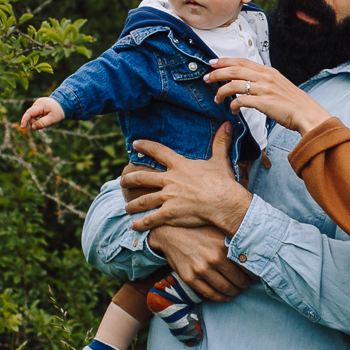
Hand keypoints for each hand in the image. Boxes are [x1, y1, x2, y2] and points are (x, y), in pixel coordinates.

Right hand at [20, 96, 63, 130]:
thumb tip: (32, 127)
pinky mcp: (38, 105)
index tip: (22, 127)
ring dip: (37, 120)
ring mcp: (37, 104)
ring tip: (46, 119)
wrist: (64, 103)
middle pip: (30, 116)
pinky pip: (35, 114)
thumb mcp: (52, 119)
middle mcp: (37, 103)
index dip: (25, 120)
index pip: (29, 113)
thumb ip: (42, 123)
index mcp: (41, 105)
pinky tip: (45, 117)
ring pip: (32, 115)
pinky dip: (39, 117)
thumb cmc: (58, 112)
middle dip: (35, 122)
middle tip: (45, 124)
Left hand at [125, 123, 253, 233]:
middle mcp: (170, 180)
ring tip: (126, 207)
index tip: (134, 144)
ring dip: (133, 204)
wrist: (224, 203)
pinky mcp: (169, 213)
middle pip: (143, 178)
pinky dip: (140, 223)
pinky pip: (150, 218)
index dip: (145, 146)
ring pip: (143, 200)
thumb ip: (221, 143)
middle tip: (122, 181)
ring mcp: (168, 197)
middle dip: (129, 179)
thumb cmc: (223, 182)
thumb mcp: (221, 160)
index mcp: (180, 165)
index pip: (158, 152)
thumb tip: (228, 124)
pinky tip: (133, 225)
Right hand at [148, 224, 255, 301]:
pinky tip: (225, 296)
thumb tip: (254, 253)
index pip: (247, 266)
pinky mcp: (189, 278)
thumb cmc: (198, 230)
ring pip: (225, 289)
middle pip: (239, 280)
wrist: (169, 232)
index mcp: (224, 245)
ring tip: (237, 290)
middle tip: (247, 284)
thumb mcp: (218, 230)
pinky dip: (220, 298)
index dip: (254, 273)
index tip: (256, 275)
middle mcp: (213, 258)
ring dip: (234, 292)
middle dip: (245, 284)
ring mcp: (201, 269)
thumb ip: (234, 241)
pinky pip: (210, 294)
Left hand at [204, 59, 332, 135]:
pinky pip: (240, 101)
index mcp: (268, 71)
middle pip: (234, 70)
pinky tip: (232, 110)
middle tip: (206, 78)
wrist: (307, 114)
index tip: (213, 63)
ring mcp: (264, 89)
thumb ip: (265, 81)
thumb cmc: (294, 103)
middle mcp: (265, 77)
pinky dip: (232, 105)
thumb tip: (249, 83)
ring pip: (234, 84)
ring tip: (216, 98)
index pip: (242, 61)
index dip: (225, 61)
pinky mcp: (263, 102)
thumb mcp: (280, 85)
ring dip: (221, 91)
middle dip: (217, 73)